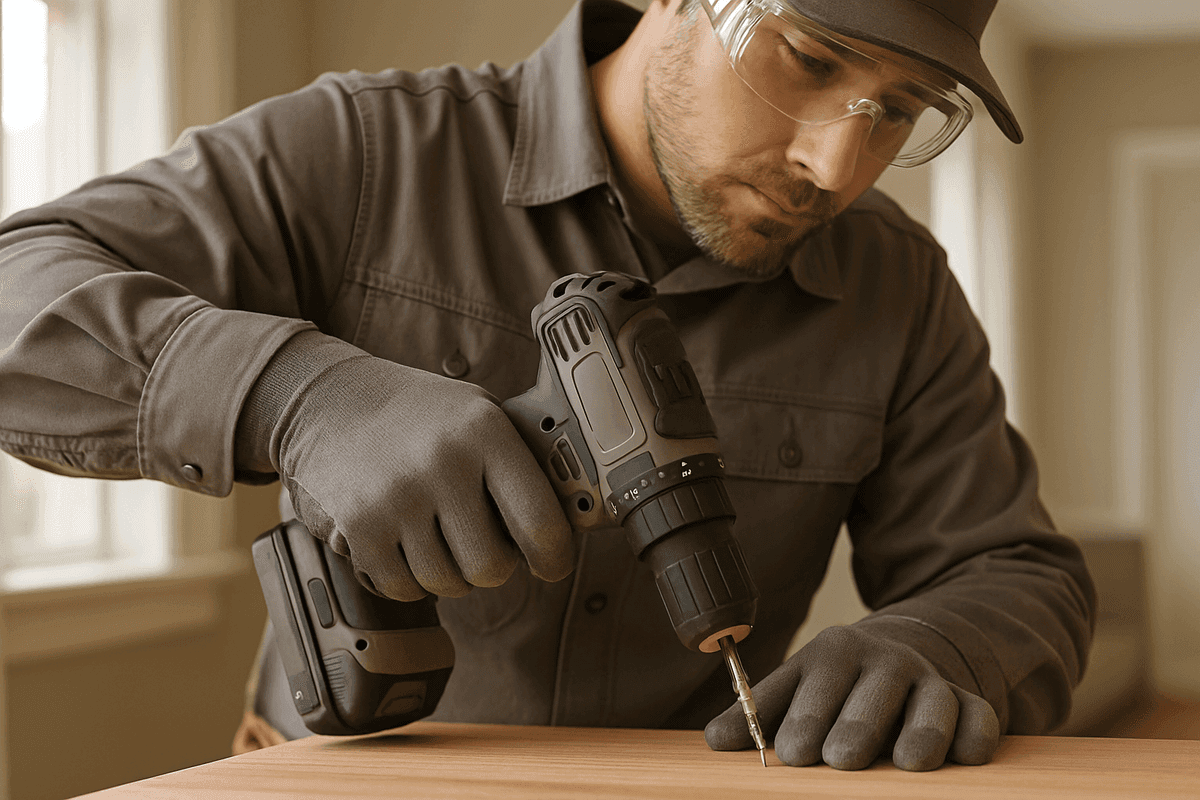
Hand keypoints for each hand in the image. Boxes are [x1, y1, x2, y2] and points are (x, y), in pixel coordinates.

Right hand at [272, 352, 573, 600]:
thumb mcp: (478, 414)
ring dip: (447, 571)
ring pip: (447, 583)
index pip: (541, 521)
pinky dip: (407, 576)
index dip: (554, 557)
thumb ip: (521, 464)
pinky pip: (403, 587)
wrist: (327, 400)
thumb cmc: (419, 415)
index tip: (551, 564)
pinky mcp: (359, 527)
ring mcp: (397, 497)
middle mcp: (443, 463)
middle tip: (479, 540)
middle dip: (491, 564)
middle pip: (492, 568)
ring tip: (435, 532)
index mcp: (486, 432)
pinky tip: (402, 540)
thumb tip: (571, 523)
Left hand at [705, 624, 998, 770]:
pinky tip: (965, 758)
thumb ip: (757, 715)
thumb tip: (715, 743)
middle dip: (856, 727)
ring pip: (931, 704)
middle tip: (840, 760)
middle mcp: (884, 661)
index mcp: (833, 653)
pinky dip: (974, 735)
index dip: (805, 719)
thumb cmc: (832, 687)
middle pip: (872, 696)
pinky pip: (978, 716)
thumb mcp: (793, 689)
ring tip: (908, 764)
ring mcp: (928, 680)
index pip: (818, 685)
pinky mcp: (967, 702)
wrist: (896, 657)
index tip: (792, 754)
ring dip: (920, 733)